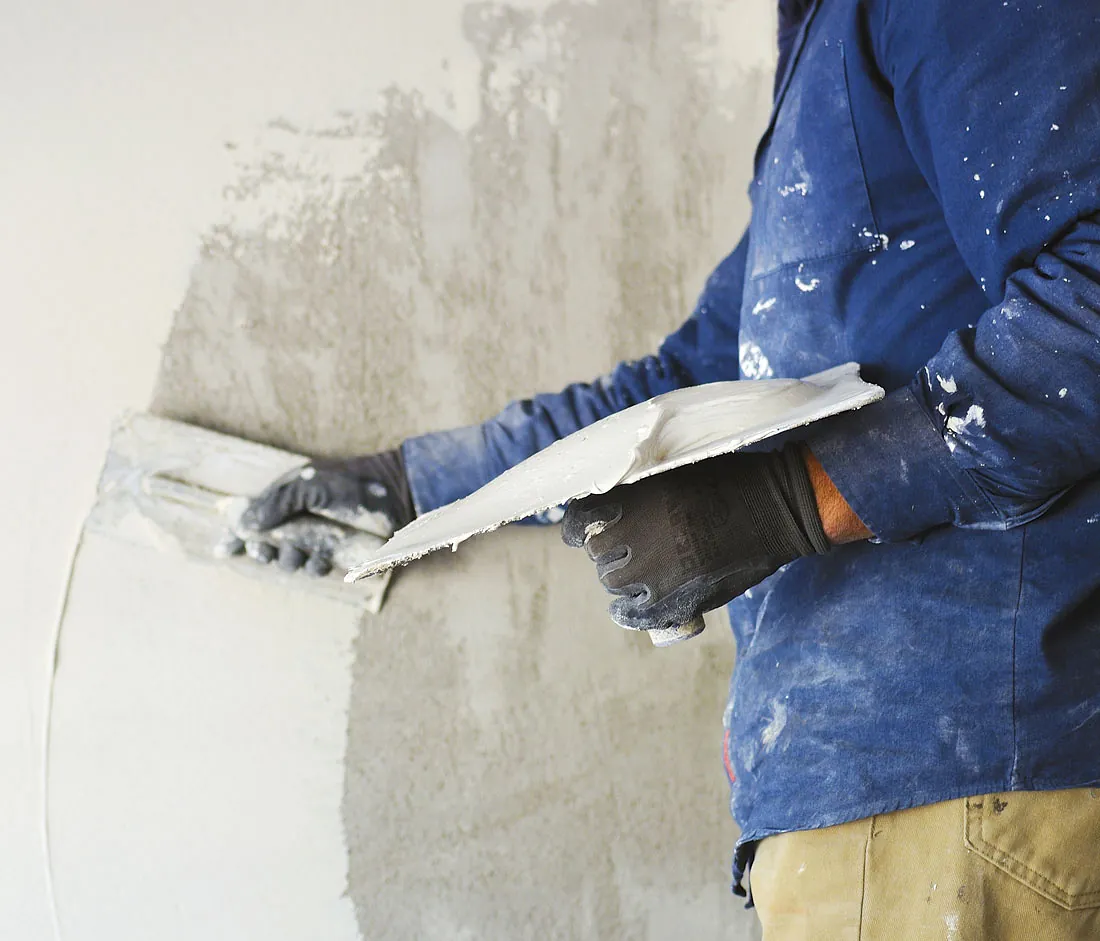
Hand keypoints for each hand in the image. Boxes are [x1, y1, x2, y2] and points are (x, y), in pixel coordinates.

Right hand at [223, 449, 414, 575]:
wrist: (393, 495)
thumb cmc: (350, 483)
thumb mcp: (308, 485)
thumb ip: (276, 502)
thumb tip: (245, 524)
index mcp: (285, 501)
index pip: (251, 520)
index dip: (235, 536)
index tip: (222, 549)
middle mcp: (297, 521)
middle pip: (264, 546)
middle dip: (262, 551)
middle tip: (267, 549)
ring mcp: (315, 539)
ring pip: (288, 561)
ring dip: (289, 560)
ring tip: (300, 550)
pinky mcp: (335, 555)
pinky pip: (313, 569)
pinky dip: (312, 566)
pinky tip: (320, 558)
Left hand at [561, 444, 833, 631]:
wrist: (779, 508)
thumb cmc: (732, 479)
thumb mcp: (678, 467)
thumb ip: (640, 486)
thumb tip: (606, 502)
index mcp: (637, 498)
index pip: (581, 519)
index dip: (577, 526)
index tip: (580, 530)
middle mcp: (640, 535)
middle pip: (598, 553)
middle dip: (607, 550)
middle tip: (627, 545)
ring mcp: (659, 571)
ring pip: (614, 583)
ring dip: (620, 577)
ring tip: (640, 569)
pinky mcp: (680, 598)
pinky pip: (637, 614)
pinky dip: (627, 612)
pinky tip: (626, 607)